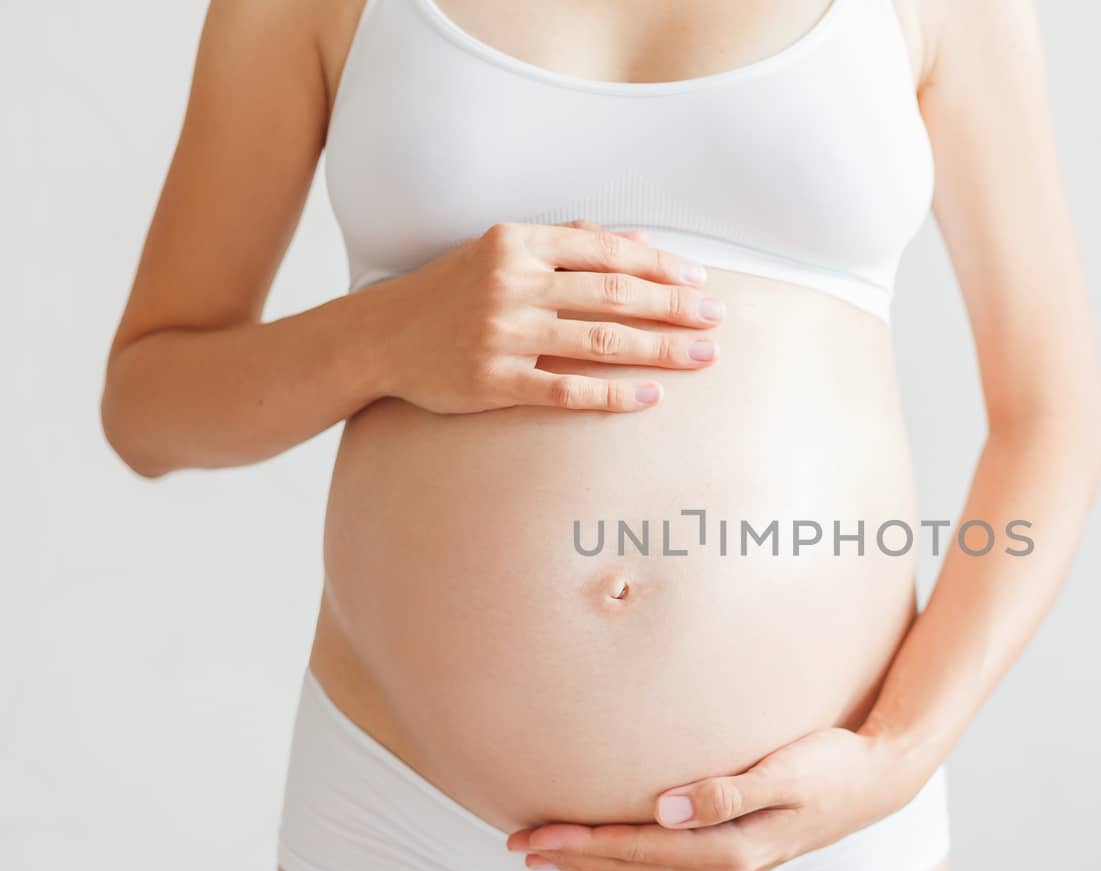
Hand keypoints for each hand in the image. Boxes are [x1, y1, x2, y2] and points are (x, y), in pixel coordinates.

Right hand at [371, 220, 724, 413]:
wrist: (380, 337)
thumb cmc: (452, 290)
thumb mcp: (503, 251)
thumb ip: (570, 242)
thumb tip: (641, 242)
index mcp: (515, 242)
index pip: (604, 251)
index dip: (659, 267)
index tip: (700, 281)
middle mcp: (510, 284)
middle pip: (612, 295)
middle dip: (673, 307)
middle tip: (717, 319)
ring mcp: (502, 335)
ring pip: (599, 341)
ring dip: (660, 349)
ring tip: (703, 357)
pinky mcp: (494, 382)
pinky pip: (568, 390)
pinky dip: (614, 394)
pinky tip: (652, 396)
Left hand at [505, 727, 922, 870]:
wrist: (883, 779)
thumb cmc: (835, 765)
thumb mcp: (787, 769)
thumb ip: (728, 789)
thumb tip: (667, 806)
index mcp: (732, 846)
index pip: (638, 848)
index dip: (583, 842)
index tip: (534, 835)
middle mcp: (728, 865)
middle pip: (635, 868)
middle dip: (574, 857)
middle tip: (518, 848)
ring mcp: (735, 865)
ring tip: (548, 867)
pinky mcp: (742, 855)